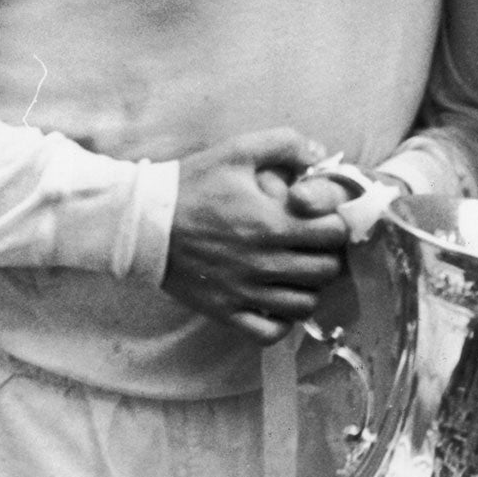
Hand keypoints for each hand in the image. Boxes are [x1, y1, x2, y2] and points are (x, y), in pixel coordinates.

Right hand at [163, 129, 348, 342]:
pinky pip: (270, 332)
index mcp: (271, 223)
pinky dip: (282, 321)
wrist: (140, 221)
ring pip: (305, 304)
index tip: (326, 220)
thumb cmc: (191, 184)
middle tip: (315, 247)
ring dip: (309, 288)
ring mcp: (243, 291)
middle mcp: (262, 262)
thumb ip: (286, 144)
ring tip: (298, 272)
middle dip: (328, 256)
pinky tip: (277, 300)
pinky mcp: (224, 311)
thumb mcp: (238, 151)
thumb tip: (320, 154)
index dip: (337, 224)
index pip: (335, 234)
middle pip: (327, 271)